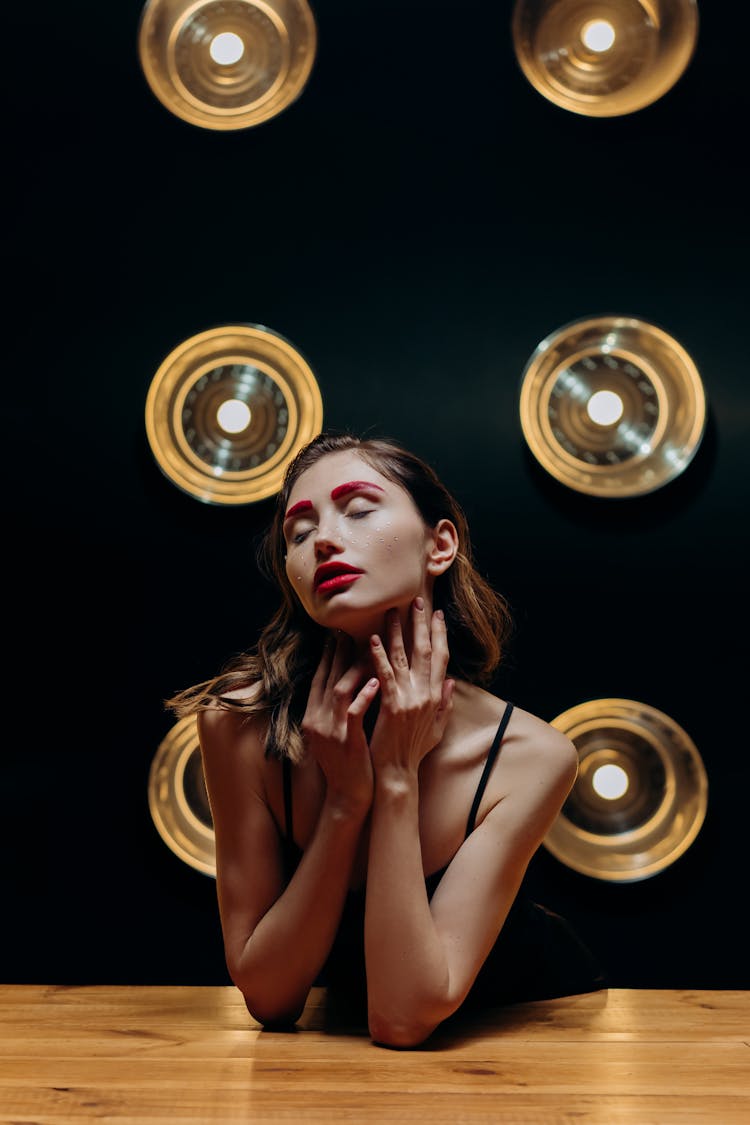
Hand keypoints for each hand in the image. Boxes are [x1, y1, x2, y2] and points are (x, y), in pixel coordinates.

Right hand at [301, 632, 377, 813]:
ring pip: (339, 690)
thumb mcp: (334, 733)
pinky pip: (353, 713)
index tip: (337, 635)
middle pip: (327, 678)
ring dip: (353, 667)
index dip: (328, 656)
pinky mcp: (347, 741)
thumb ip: (336, 709)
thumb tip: (344, 683)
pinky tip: (376, 681)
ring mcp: (330, 732)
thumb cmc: (348, 762)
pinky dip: (363, 695)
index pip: (319, 679)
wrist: (348, 796)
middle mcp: (317, 721)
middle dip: (338, 653)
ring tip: (368, 648)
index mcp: (313, 717)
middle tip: (351, 630)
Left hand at [368, 599, 454, 775]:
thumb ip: (445, 704)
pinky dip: (378, 656)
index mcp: (436, 697)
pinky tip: (371, 640)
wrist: (398, 773)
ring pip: (404, 658)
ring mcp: (410, 700)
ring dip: (397, 633)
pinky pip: (385, 675)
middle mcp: (427, 695)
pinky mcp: (392, 706)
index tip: (438, 615)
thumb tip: (452, 681)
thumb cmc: (414, 751)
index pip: (441, 658)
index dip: (440, 635)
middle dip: (421, 624)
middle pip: (425, 652)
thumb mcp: (437, 728)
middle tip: (417, 600)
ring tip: (391, 612)